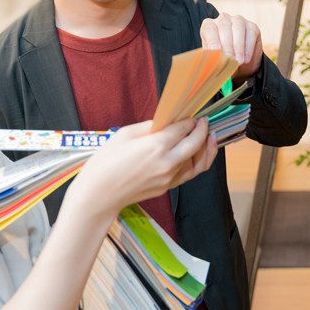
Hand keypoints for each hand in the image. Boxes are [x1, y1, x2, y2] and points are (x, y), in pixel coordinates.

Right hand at [70, 118, 216, 217]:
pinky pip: (189, 174)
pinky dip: (197, 162)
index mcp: (156, 146)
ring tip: (210, 137)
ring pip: (198, 162)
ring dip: (206, 148)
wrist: (99, 194)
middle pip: (195, 144)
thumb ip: (149, 126)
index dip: (189, 120)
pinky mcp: (167, 188)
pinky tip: (198, 154)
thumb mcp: (125, 135)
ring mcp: (169, 178)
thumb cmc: (106, 162)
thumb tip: (165, 122)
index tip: (192, 115)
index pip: (182, 129)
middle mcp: (167, 163)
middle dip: (202, 130)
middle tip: (203, 121)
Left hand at [200, 13, 262, 83]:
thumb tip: (210, 67)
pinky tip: (246, 59)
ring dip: (239, 47)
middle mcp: (223, 20)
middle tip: (230, 60)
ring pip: (238, 27)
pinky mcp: (252, 26)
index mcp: (209, 26)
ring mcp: (238, 21)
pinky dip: (248, 48)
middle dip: (227, 45)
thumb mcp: (215, 62)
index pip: (209, 29)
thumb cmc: (223, 61)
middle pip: (224, 27)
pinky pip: (251, 33)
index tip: (216, 52)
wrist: (240, 64)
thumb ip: (212, 61)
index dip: (212, 41)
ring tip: (239, 62)